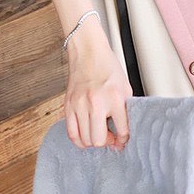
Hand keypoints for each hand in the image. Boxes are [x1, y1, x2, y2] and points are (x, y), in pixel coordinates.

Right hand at [64, 24, 132, 151]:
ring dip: (93, 141)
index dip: (123, 140)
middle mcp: (96, 103)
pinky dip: (79, 140)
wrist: (88, 51)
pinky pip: (71, 133)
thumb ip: (125, 110)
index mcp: (115, 98)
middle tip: (110, 136)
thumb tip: (123, 133)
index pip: (121, 131)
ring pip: (85, 140)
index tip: (122, 140)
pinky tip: (85, 135)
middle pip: (99, 140)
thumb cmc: (107, 66)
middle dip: (107, 142)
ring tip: (98, 133)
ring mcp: (80, 105)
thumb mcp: (124, 87)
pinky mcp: (68, 105)